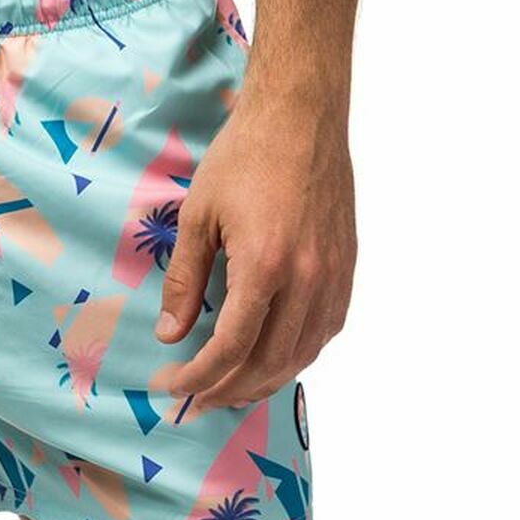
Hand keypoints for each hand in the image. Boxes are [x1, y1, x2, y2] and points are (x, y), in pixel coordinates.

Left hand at [155, 90, 355, 410]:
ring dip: (265, 380)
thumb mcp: (198, 216)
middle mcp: (307, 281)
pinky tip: (274, 357)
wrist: (300, 120)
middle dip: (230, 389)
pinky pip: (326, 329)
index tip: (175, 385)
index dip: (201, 376)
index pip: (232, 348)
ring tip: (231, 389)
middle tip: (199, 399)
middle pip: (270, 362)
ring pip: (303, 354)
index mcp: (265, 267)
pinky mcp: (347, 268)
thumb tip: (172, 334)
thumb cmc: (243, 158)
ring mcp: (334, 277)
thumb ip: (185, 280)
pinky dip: (298, 354)